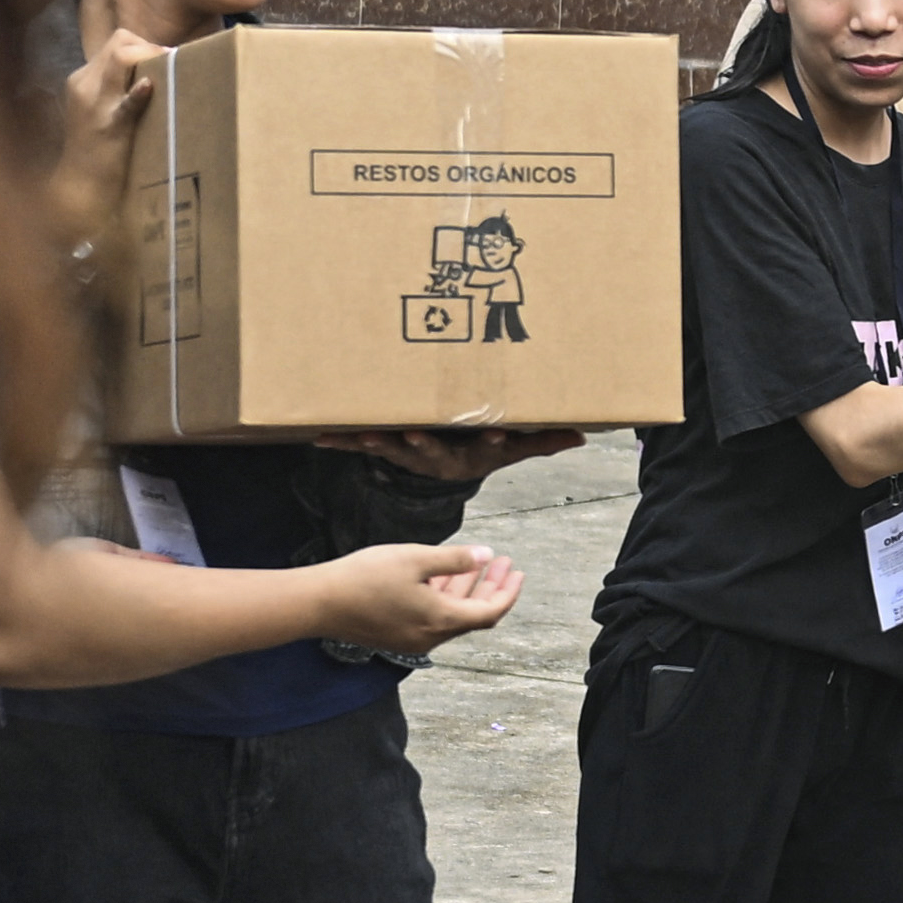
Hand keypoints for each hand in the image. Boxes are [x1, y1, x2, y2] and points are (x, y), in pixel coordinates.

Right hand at [47, 24, 168, 241]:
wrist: (80, 188)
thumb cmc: (98, 150)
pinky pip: (124, 103)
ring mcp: (94, 104)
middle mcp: (84, 84)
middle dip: (150, 47)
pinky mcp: (108, 127)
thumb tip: (154, 72)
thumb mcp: (101, 111)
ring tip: (172, 69)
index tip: (165, 59)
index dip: (143, 44)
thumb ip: (118, 88)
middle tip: (172, 63)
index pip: (116, 40)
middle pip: (120, 42)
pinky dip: (137, 93)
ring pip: (121, 59)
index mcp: (82, 79)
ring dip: (150, 58)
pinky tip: (149, 87)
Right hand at [316, 539, 525, 653]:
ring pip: (452, 615)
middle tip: (504, 564)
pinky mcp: (396, 635)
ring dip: (467, 590)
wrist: (319, 603)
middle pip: (473, 615)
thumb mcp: (415, 559)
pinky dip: (445, 597)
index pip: (489, 612)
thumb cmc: (365, 577)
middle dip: (491, 587)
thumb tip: (485, 555)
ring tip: (479, 563)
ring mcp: (412, 639)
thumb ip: (454, 559)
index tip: (516, 571)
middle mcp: (431, 637)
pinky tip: (444, 575)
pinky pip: (432, 617)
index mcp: (441, 620)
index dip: (507, 592)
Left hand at [331, 423, 589, 486]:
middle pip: (433, 451)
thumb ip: (542, 440)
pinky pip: (362, 444)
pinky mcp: (386, 447)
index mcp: (470, 455)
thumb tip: (582, 434)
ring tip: (367, 437)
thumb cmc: (479, 449)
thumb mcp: (512, 448)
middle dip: (424, 443)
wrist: (444, 468)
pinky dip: (342, 441)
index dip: (489, 441)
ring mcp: (409, 454)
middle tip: (416, 435)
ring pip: (394, 448)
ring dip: (380, 443)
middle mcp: (438, 457)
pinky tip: (320, 437)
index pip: (485, 448)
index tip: (494, 434)